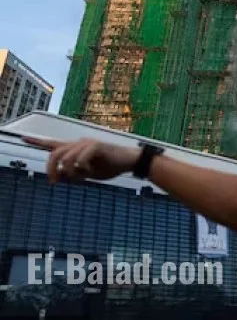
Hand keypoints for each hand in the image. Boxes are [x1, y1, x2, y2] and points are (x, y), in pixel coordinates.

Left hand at [23, 137, 140, 182]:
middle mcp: (78, 142)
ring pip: (66, 158)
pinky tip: (90, 172)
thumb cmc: (109, 167)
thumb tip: (58, 177)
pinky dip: (82, 169)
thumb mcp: (86, 175)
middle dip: (51, 169)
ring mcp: (87, 143)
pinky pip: (80, 160)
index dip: (37, 142)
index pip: (52, 144)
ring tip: (81, 177)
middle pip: (54, 154)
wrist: (129, 162)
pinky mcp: (96, 145)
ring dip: (71, 172)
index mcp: (75, 149)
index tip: (22, 138)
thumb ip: (71, 175)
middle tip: (54, 182)